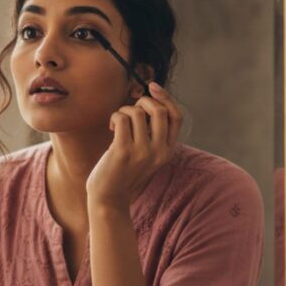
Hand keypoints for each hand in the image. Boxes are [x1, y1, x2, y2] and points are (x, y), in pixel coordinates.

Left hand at [86, 83, 181, 208]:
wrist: (109, 199)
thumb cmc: (124, 172)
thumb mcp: (145, 154)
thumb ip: (151, 133)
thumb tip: (148, 100)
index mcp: (168, 151)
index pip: (176, 116)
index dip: (166, 98)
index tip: (152, 86)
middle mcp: (159, 151)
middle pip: (160, 110)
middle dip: (143, 102)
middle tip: (130, 111)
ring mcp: (142, 152)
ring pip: (137, 112)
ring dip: (124, 110)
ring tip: (118, 124)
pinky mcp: (124, 151)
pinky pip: (122, 118)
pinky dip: (115, 117)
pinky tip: (112, 128)